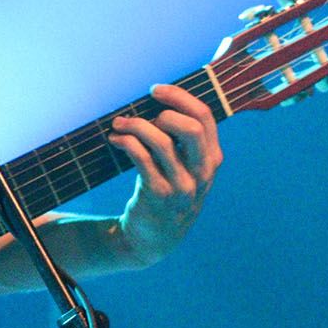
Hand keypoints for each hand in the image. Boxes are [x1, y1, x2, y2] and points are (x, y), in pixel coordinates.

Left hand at [109, 83, 222, 266]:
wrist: (153, 237)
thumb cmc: (167, 191)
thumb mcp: (186, 169)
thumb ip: (183, 141)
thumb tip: (158, 101)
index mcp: (212, 159)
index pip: (205, 117)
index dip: (180, 97)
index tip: (156, 90)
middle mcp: (202, 172)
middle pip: (191, 127)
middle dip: (164, 110)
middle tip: (143, 110)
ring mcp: (182, 186)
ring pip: (162, 142)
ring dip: (136, 126)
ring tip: (119, 125)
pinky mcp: (158, 195)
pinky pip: (142, 158)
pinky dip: (126, 143)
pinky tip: (115, 140)